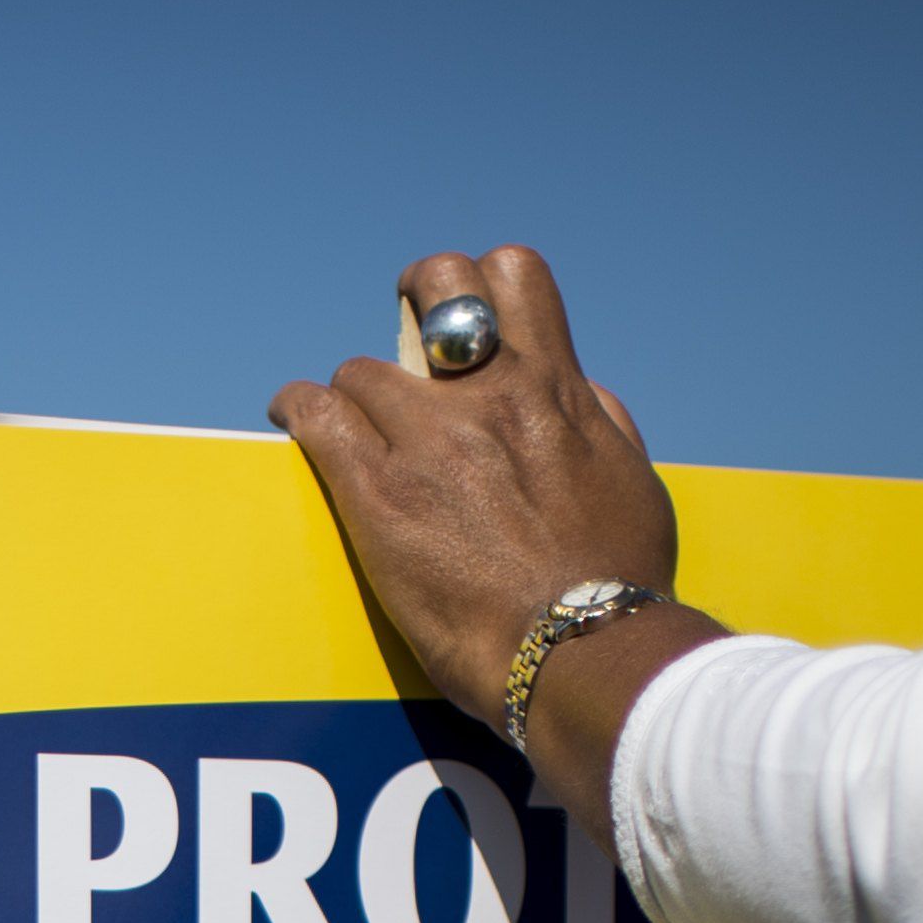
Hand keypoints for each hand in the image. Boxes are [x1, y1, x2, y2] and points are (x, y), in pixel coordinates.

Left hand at [271, 247, 691, 730]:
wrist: (580, 645)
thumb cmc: (616, 579)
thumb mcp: (630, 476)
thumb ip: (595, 421)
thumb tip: (572, 390)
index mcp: (554, 388)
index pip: (513, 277)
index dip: (478, 286)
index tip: (460, 320)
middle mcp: (490, 396)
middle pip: (438, 286)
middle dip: (414, 298)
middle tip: (401, 342)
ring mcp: (431, 441)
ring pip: (363, 368)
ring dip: (355, 394)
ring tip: (346, 423)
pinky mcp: (379, 494)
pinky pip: (318, 418)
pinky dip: (299, 410)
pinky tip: (291, 419)